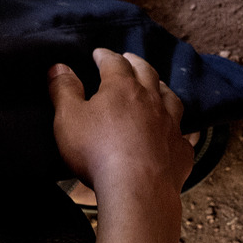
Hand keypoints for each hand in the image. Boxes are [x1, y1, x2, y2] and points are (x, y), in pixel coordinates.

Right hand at [48, 49, 193, 198]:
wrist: (137, 189)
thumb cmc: (98, 152)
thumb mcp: (69, 118)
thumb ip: (64, 91)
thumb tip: (59, 67)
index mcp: (122, 88)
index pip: (114, 63)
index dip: (105, 56)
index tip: (99, 53)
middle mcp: (151, 100)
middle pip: (146, 73)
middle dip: (136, 63)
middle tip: (129, 58)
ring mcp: (170, 124)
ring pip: (170, 98)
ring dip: (162, 88)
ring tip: (157, 85)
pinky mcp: (180, 150)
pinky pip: (184, 135)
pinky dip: (180, 129)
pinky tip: (179, 131)